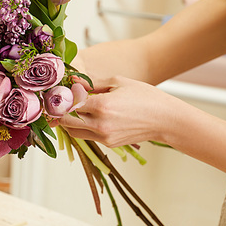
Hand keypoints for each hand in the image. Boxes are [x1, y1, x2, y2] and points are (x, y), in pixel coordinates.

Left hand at [59, 76, 179, 146]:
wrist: (165, 119)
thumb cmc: (144, 97)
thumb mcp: (118, 82)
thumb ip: (92, 83)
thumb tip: (73, 81)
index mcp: (102, 106)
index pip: (69, 104)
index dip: (63, 98)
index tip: (60, 93)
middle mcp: (100, 124)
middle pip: (66, 121)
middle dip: (61, 112)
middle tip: (60, 103)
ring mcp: (104, 137)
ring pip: (74, 132)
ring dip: (69, 122)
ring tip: (72, 111)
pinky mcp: (108, 144)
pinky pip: (88, 136)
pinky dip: (83, 128)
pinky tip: (89, 117)